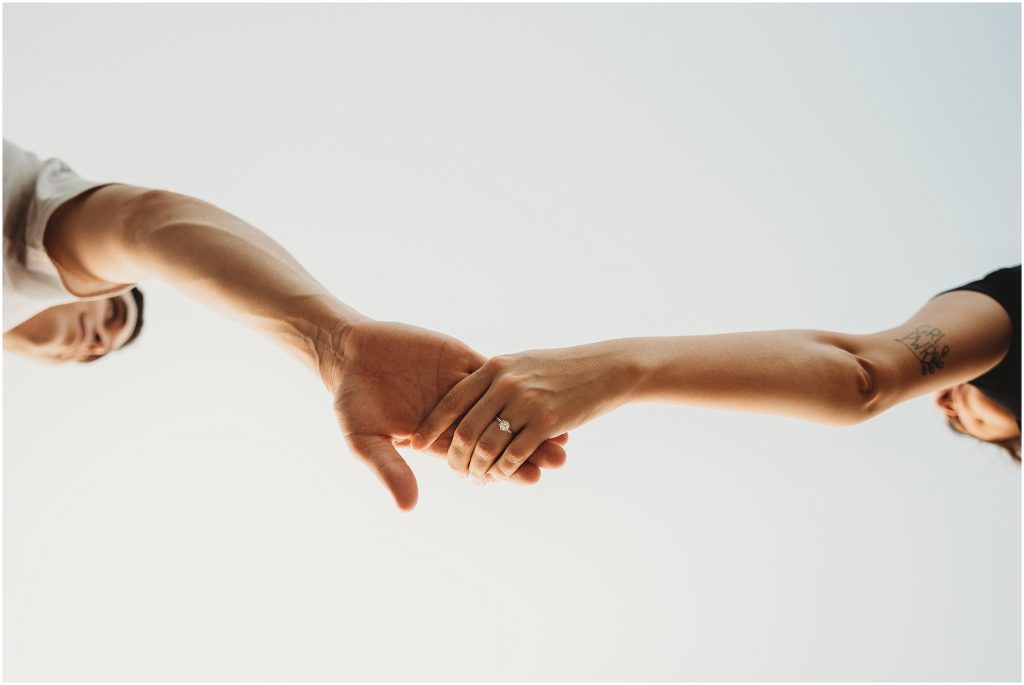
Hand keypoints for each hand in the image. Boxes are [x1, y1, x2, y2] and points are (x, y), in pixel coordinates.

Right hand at [326, 320, 566, 509]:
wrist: (350, 353)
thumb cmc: (352, 401)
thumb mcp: (364, 440)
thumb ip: (389, 469)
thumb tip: (408, 507)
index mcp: (437, 440)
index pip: (480, 458)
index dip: (506, 469)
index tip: (533, 477)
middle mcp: (455, 417)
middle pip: (499, 435)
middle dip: (528, 447)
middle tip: (559, 459)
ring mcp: (460, 387)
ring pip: (503, 404)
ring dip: (530, 416)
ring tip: (563, 430)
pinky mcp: (460, 360)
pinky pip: (492, 372)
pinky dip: (514, 381)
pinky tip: (539, 388)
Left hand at [410, 341, 638, 482]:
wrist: (607, 368)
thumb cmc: (563, 369)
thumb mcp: (523, 365)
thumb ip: (496, 380)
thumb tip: (468, 402)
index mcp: (495, 367)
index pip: (451, 401)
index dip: (431, 426)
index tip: (415, 444)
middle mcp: (505, 383)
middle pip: (465, 430)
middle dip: (455, 457)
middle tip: (455, 472)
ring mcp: (526, 402)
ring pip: (487, 446)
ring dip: (478, 469)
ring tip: (477, 479)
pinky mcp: (547, 421)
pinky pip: (514, 455)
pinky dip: (503, 471)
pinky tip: (501, 476)